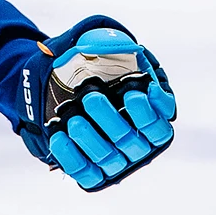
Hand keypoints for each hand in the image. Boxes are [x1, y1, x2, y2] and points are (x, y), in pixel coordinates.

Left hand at [26, 18, 176, 190]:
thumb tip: (117, 43)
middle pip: (131, 138)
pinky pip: (85, 172)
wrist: (56, 93)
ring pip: (108, 156)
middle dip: (111, 119)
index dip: (154, 110)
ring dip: (91, 138)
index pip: (159, 122)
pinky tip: (58, 137)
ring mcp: (115, 160)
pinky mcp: (92, 172)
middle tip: (91, 98)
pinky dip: (72, 157)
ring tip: (72, 119)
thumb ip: (111, 44)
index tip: (142, 90)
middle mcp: (137, 144)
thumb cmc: (87, 71)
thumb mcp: (98, 52)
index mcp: (148, 120)